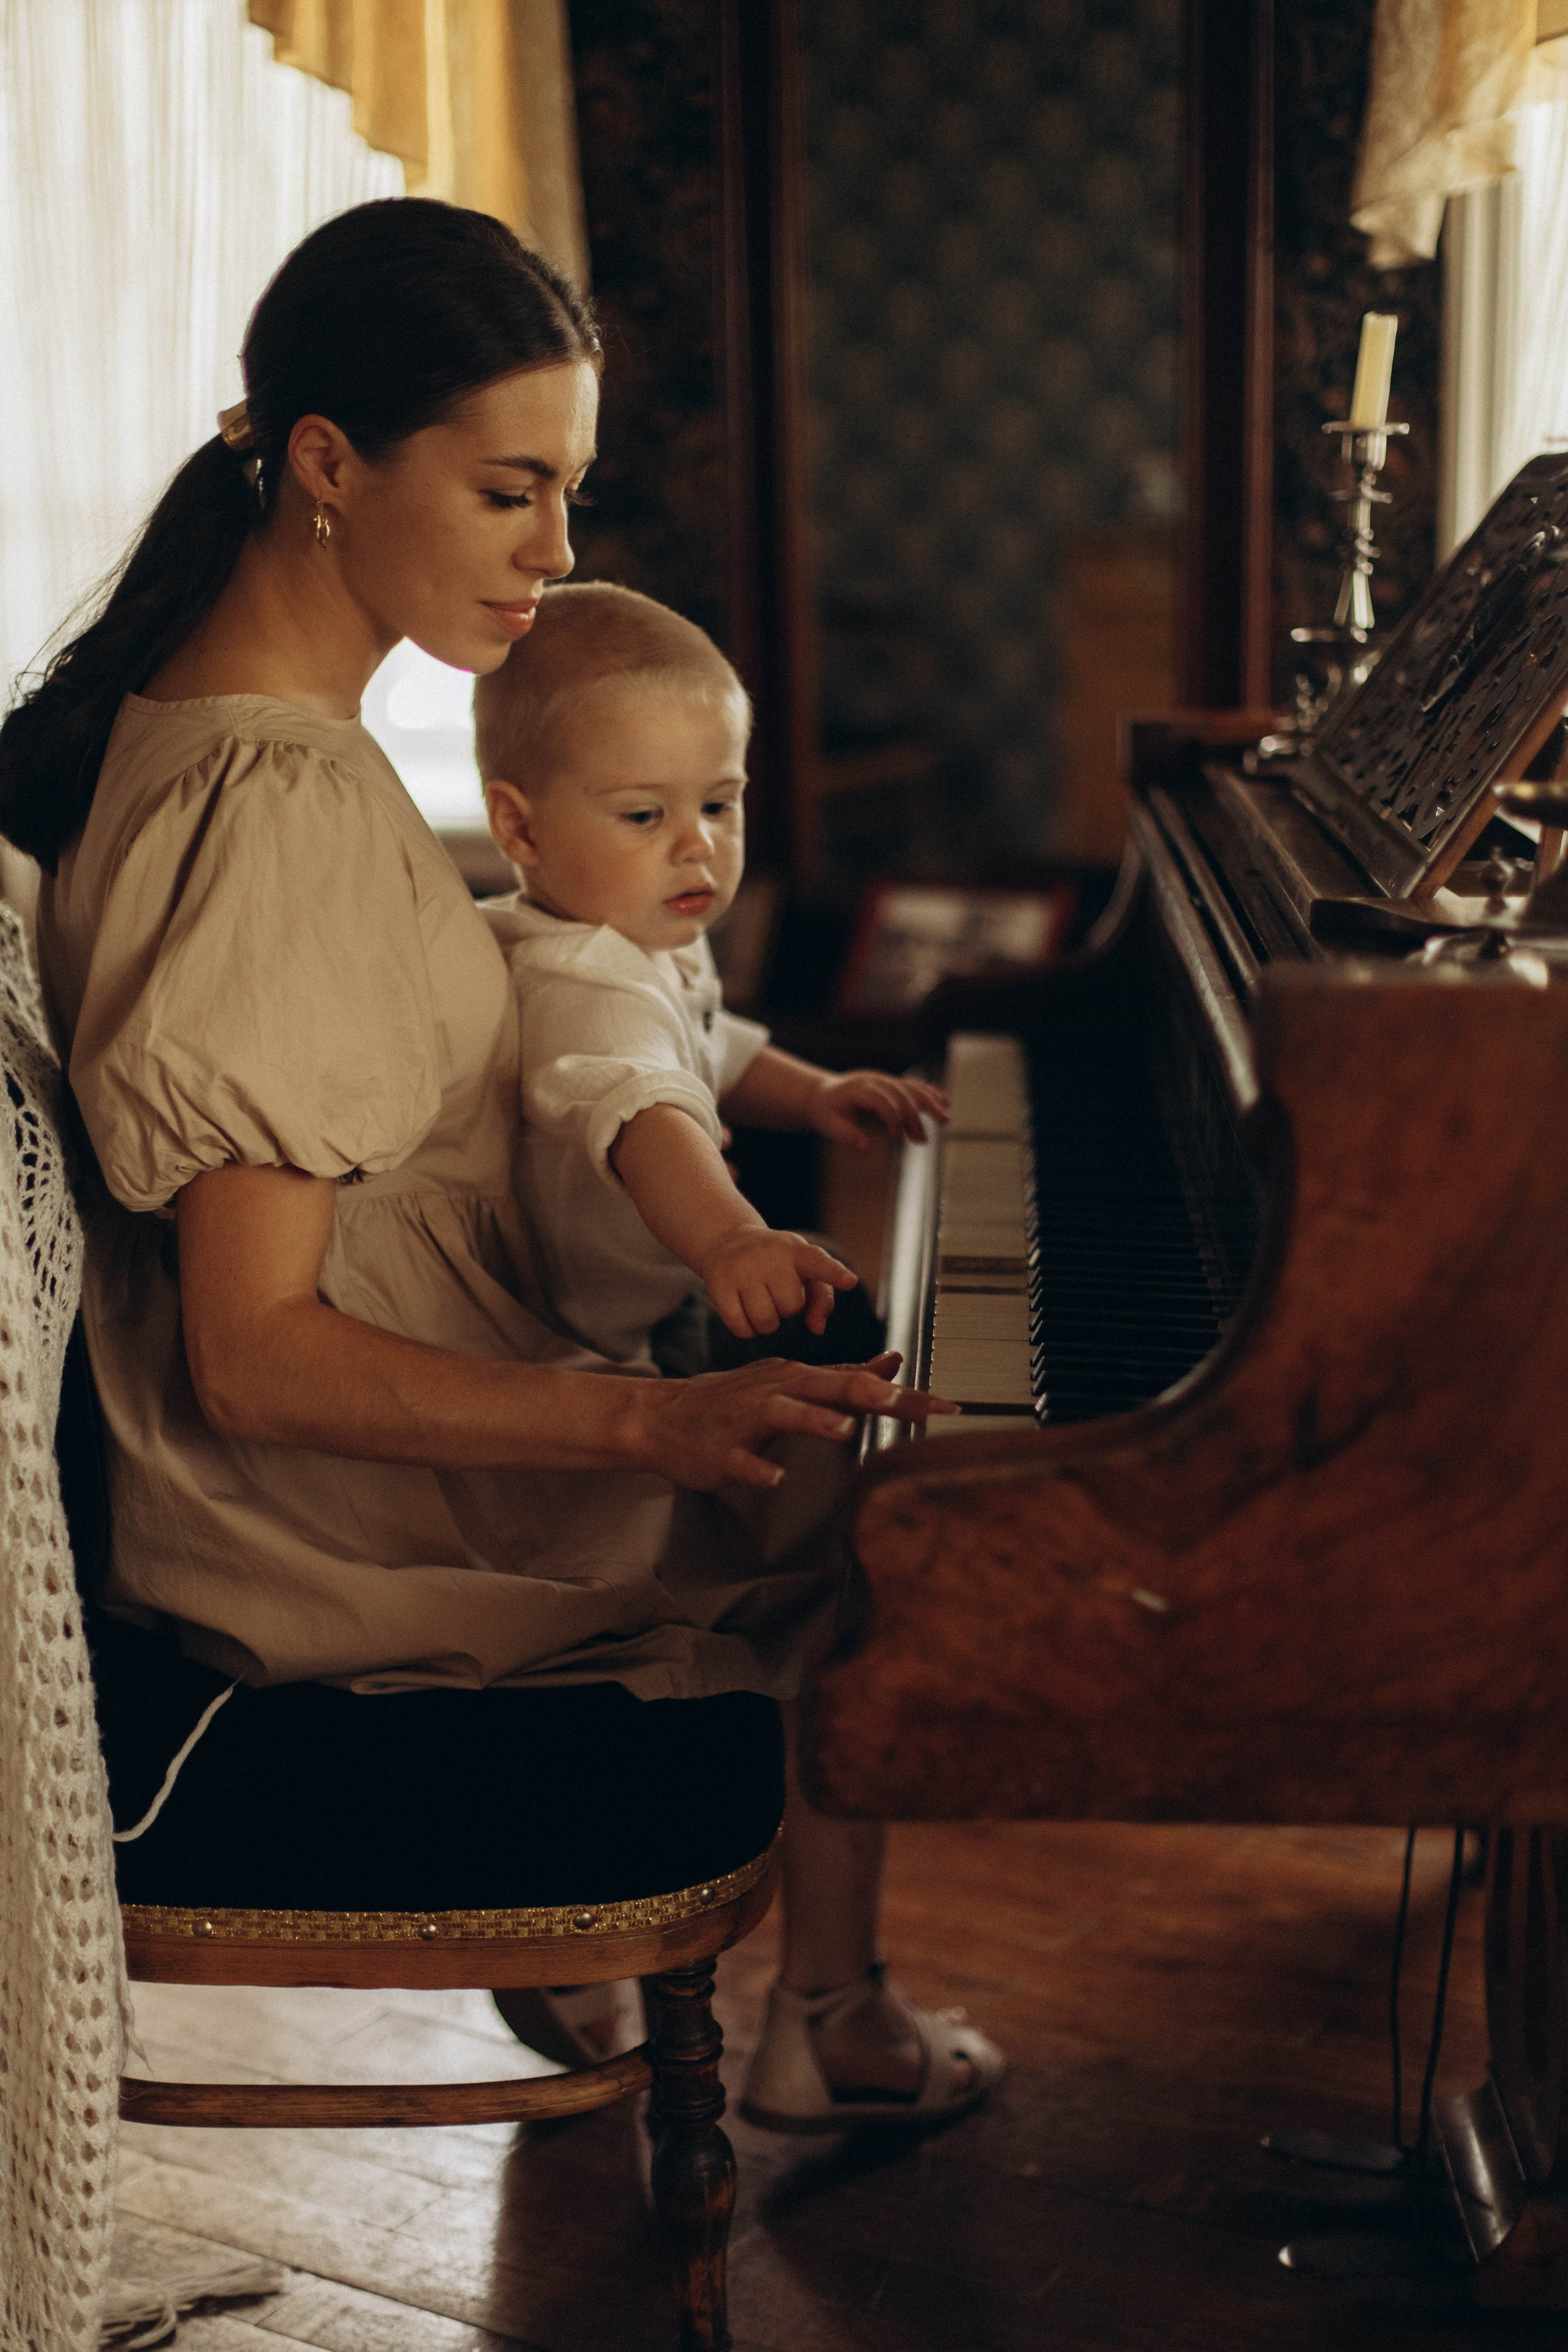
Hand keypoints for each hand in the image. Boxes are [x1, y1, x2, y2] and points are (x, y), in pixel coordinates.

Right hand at [630, 1351, 956, 1489]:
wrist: (662, 1416)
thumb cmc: (734, 1402)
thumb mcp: (791, 1381)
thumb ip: (844, 1377)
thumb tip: (894, 1363)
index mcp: (799, 1379)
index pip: (859, 1383)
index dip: (904, 1396)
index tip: (948, 1406)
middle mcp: (777, 1391)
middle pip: (827, 1388)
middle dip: (868, 1394)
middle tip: (902, 1401)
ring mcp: (747, 1420)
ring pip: (783, 1415)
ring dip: (813, 1421)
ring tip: (842, 1429)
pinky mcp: (721, 1450)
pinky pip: (741, 1461)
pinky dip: (757, 1469)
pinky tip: (772, 1478)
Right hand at [700, 1226, 858, 1338]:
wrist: (728, 1243)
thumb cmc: (778, 1264)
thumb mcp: (805, 1272)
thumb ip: (821, 1299)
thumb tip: (817, 1329)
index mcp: (797, 1250)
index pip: (819, 1262)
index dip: (835, 1274)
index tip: (850, 1281)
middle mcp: (769, 1256)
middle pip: (790, 1307)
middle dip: (786, 1307)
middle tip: (776, 1290)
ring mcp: (741, 1270)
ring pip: (766, 1322)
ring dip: (768, 1323)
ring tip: (762, 1302)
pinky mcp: (718, 1286)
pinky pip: (741, 1329)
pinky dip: (747, 1330)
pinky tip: (745, 1311)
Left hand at [807, 1071, 949, 1151]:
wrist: (820, 1092)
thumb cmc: (823, 1110)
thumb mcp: (826, 1124)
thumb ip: (844, 1134)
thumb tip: (865, 1148)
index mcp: (857, 1089)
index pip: (881, 1100)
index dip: (892, 1117)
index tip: (898, 1138)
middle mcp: (873, 1081)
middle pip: (900, 1093)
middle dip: (915, 1115)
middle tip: (923, 1140)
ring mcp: (883, 1080)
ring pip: (911, 1088)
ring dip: (929, 1103)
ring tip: (945, 1120)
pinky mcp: (890, 1084)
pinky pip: (912, 1086)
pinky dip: (929, 1093)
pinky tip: (944, 1102)